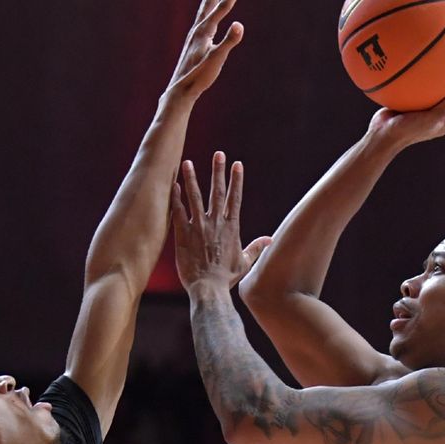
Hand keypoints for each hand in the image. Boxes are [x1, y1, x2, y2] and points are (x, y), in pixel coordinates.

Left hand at [166, 0, 243, 99]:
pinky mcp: (191, 47)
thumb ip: (229, 41)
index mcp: (203, 32)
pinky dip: (204, 18)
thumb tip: (239, 25)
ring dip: (208, 4)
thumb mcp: (217, 58)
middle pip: (206, 7)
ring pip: (202, 15)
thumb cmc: (199, 75)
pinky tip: (205, 23)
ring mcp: (192, 39)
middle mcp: (196, 31)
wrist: (180, 89)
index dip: (228, 0)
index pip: (219, 11)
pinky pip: (200, 25)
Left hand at [172, 152, 270, 290]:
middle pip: (217, 192)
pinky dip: (176, 198)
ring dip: (192, 179)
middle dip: (218, 171)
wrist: (207, 288)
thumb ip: (256, 248)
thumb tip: (270, 240)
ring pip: (195, 197)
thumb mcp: (244, 262)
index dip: (236, 180)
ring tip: (188, 162)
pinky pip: (179, 212)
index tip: (237, 164)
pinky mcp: (183, 234)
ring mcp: (198, 227)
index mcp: (231, 228)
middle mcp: (215, 223)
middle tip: (218, 154)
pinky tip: (173, 184)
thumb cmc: (226, 278)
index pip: (235, 198)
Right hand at [367, 79, 444, 149]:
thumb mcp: (427, 121)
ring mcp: (421, 111)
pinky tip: (421, 66)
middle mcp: (434, 116)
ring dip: (442, 81)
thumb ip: (444, 109)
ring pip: (435, 93)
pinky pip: (418, 90)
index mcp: (442, 122)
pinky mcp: (408, 106)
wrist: (381, 136)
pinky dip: (422, 80)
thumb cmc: (405, 131)